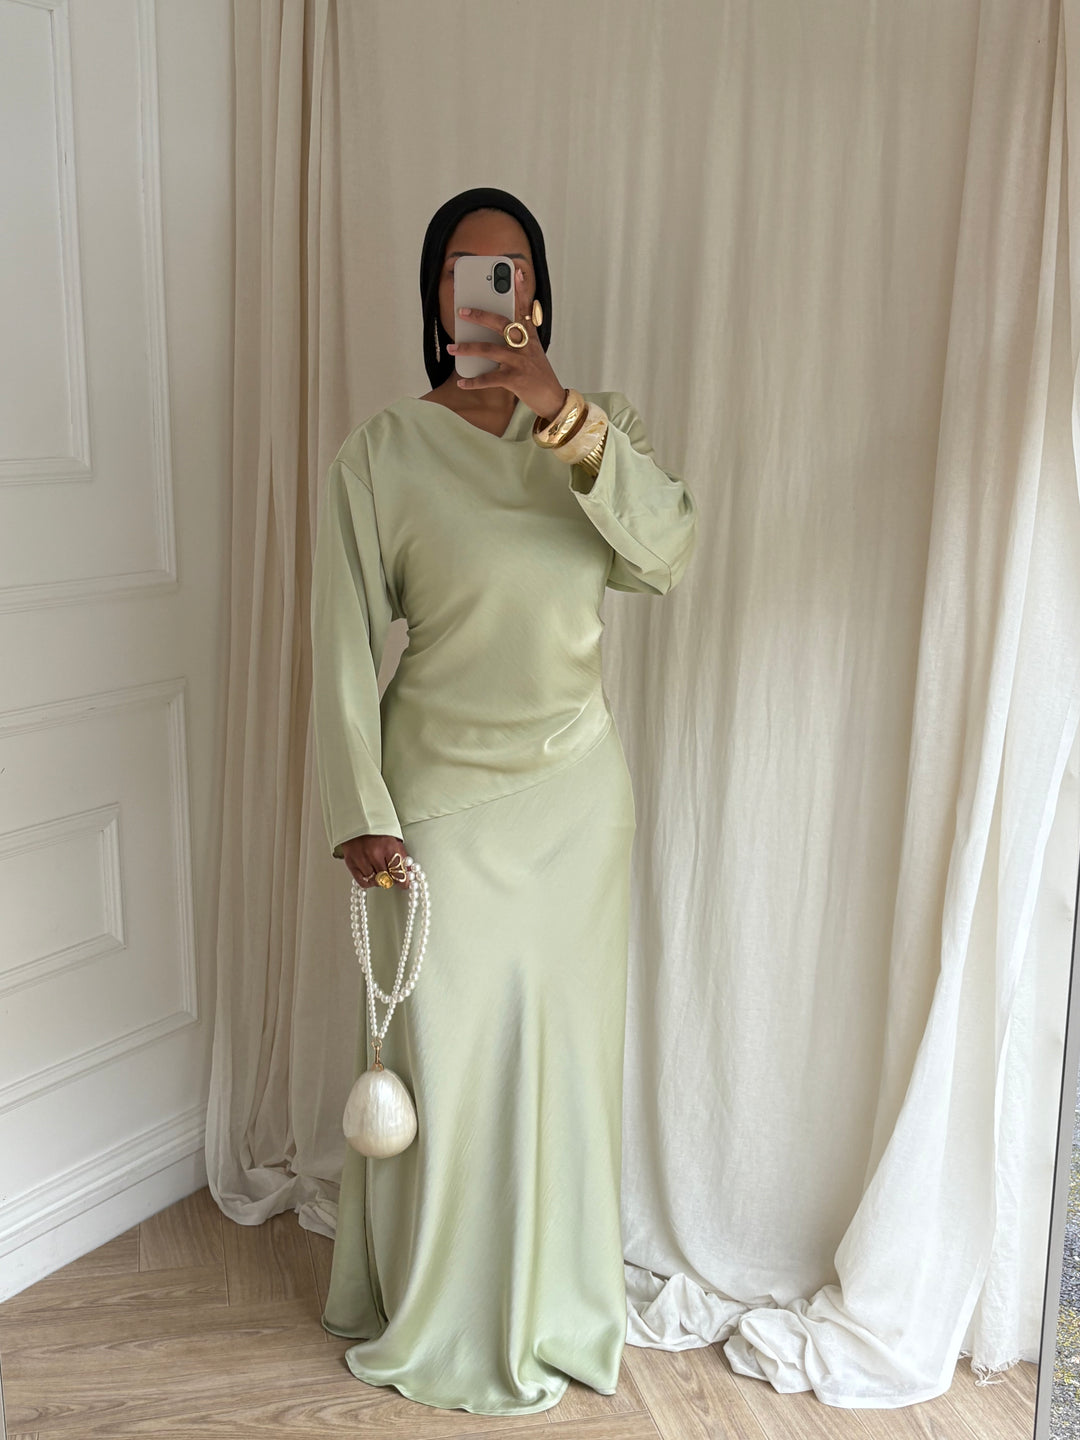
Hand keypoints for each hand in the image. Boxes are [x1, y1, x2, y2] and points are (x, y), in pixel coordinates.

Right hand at [341, 834, 410, 888]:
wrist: (357, 821)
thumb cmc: (377, 830)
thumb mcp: (394, 840)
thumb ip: (401, 856)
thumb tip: (408, 872)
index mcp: (388, 847)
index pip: (399, 873)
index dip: (403, 881)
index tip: (404, 883)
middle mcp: (374, 854)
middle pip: (387, 879)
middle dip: (391, 878)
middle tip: (391, 874)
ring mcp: (361, 859)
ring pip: (375, 881)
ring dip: (379, 879)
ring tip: (379, 871)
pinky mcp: (351, 862)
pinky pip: (363, 882)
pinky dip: (368, 881)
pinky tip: (371, 875)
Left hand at [447, 265, 566, 421]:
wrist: (552, 399)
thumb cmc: (538, 374)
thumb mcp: (535, 350)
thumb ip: (523, 334)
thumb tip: (507, 321)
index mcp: (530, 336)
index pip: (524, 308)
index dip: (520, 290)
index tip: (515, 272)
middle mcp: (525, 345)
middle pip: (501, 324)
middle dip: (480, 316)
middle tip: (462, 311)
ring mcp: (520, 362)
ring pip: (489, 350)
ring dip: (467, 348)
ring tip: (452, 349)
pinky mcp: (514, 380)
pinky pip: (489, 379)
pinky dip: (473, 381)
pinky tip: (462, 382)